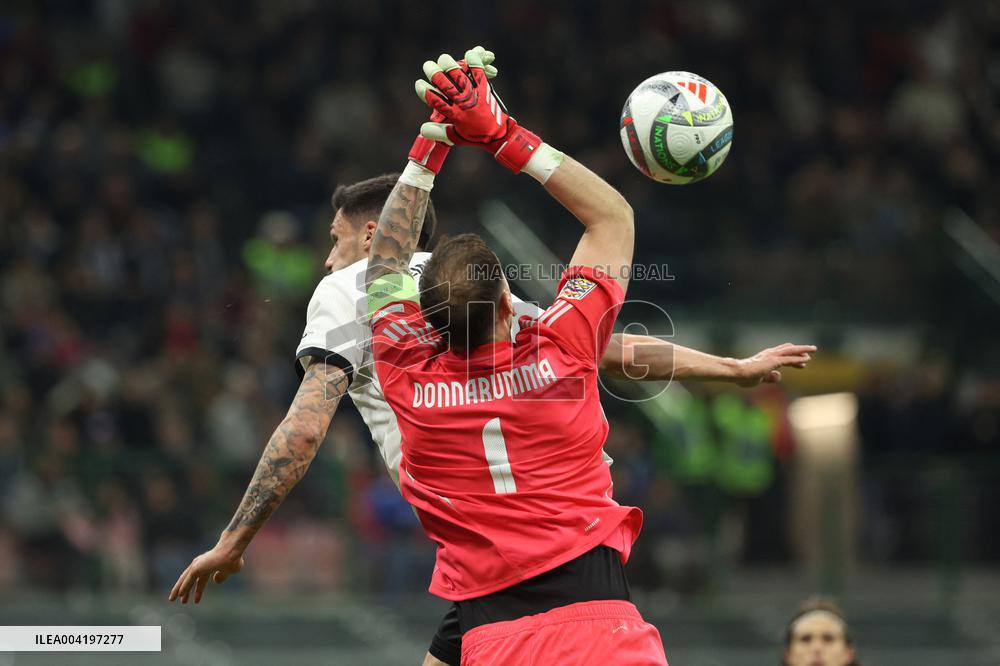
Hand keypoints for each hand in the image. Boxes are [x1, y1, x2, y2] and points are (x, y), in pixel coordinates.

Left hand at [168, 543, 244, 603]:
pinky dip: (183, 587)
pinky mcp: (196, 567)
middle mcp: (201, 564)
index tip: (196, 600)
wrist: (232, 551)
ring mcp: (198, 565)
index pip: (201, 579)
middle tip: (181, 600)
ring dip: (179, 589)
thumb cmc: (234, 558)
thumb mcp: (229, 571)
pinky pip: (188, 580)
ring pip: (185, 579)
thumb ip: (222, 576)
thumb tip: (215, 581)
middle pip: (190, 579)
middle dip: (185, 590)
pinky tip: (179, 594)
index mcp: (209, 565)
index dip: (198, 590)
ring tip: (173, 599)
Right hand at [408, 47, 496, 173]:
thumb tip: (421, 129)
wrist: (499, 135)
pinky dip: (476, 62)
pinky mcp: (485, 89)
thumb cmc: (475, 136)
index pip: (436, 102)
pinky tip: (469, 53)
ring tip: (443, 58)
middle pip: (446, 85)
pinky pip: (480, 72)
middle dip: (434, 74)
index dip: (425, 92)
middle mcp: (464, 104)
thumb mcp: (455, 137)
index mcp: (455, 116)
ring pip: (460, 76)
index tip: (419, 84)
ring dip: (451, 65)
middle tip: (427, 65)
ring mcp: (475, 95)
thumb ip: (438, 132)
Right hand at [732, 343, 816, 386]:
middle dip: (800, 350)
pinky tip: (806, 360)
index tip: (802, 362)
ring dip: (803, 350)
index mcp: (765, 358)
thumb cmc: (743, 376)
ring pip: (791, 351)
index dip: (793, 358)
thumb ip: (769, 377)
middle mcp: (770, 354)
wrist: (736, 372)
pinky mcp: (773, 361)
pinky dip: (798, 359)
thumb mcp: (759, 378)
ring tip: (814, 349)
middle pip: (788, 350)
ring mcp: (772, 357)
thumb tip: (779, 376)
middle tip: (811, 351)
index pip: (782, 355)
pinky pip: (789, 360)